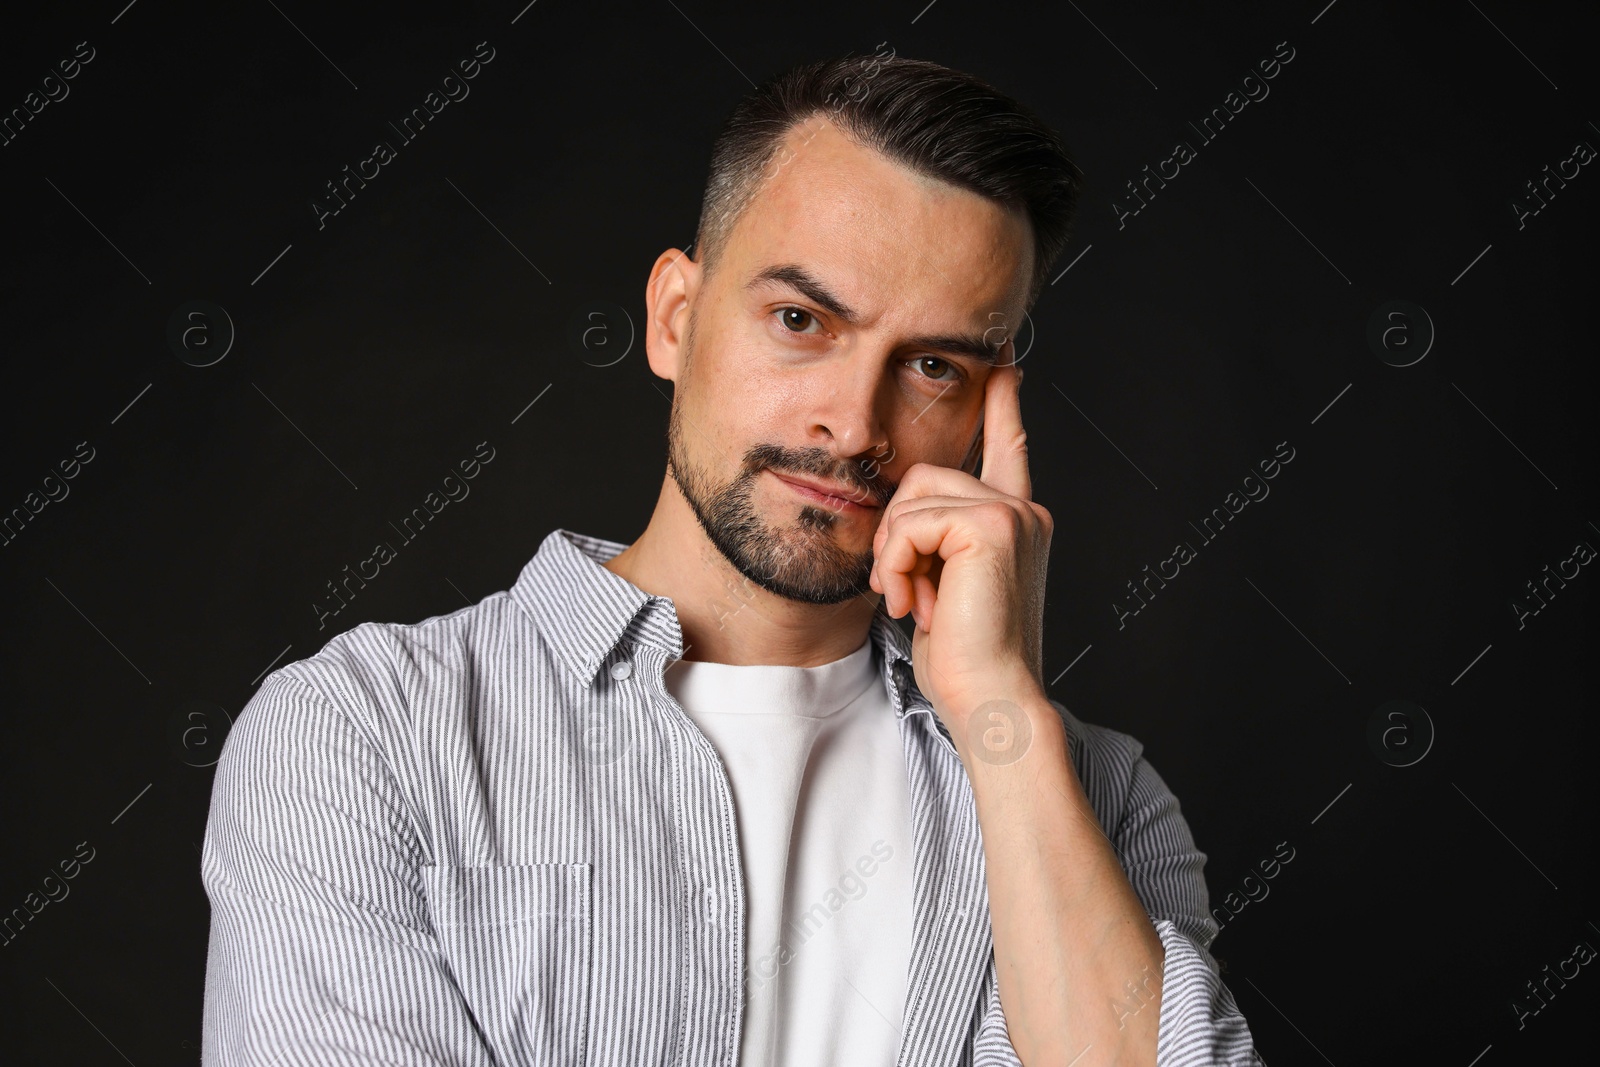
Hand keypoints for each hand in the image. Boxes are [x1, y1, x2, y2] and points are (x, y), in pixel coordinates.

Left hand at [868, 358, 1052, 733]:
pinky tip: (915, 602)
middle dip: (895, 534)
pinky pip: (912, 521)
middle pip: (925, 476)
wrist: (991, 698)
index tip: (1004, 362)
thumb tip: (899, 518)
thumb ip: (935, 544)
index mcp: (1015, 523)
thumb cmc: (965, 659)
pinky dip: (899, 562)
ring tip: (911, 601)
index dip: (1004, 403)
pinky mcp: (993, 524)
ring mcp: (1012, 513)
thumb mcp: (943, 588)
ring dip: (894, 553)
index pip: (1008, 448)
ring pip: (913, 495)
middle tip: (901, 590)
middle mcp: (1022, 511)